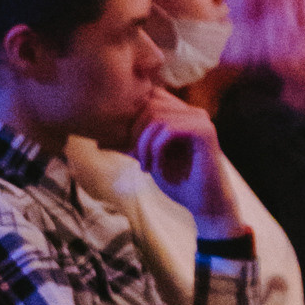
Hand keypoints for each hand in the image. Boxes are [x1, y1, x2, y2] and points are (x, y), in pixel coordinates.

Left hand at [131, 91, 246, 240]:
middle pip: (149, 103)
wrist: (205, 206)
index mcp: (182, 113)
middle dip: (135, 131)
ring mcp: (201, 119)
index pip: (147, 98)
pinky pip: (168, 130)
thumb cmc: (178, 183)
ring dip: (143, 143)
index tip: (124, 147)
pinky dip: (155, 149)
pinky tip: (154, 168)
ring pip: (156, 116)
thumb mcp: (147, 159)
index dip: (131, 119)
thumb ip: (130, 145)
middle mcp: (193, 111)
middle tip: (134, 157)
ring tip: (144, 165)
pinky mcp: (205, 131)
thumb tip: (99, 139)